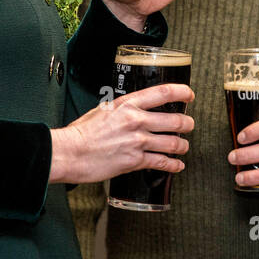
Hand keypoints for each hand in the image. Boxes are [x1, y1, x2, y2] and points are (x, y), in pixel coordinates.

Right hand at [50, 83, 193, 184]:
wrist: (69, 152)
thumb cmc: (81, 132)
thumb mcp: (104, 110)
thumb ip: (123, 109)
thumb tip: (136, 110)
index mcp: (127, 104)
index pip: (163, 92)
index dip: (182, 92)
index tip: (189, 95)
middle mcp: (136, 120)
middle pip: (175, 120)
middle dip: (187, 124)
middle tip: (189, 125)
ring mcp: (137, 141)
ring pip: (173, 142)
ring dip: (183, 145)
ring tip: (183, 146)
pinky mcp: (135, 161)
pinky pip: (162, 162)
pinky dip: (173, 164)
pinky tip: (177, 165)